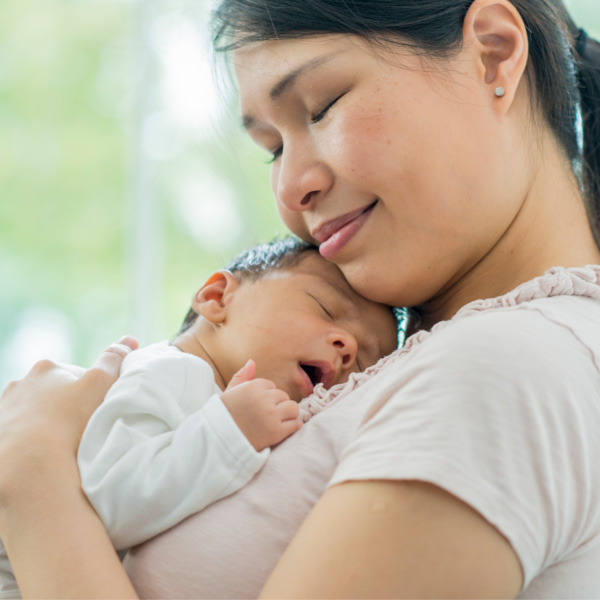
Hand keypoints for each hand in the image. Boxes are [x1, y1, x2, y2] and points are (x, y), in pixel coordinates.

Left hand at [0, 336, 137, 497]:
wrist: (30, 464)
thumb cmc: (68, 421)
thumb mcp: (100, 384)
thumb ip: (114, 361)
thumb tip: (129, 340)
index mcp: (47, 368)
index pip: (76, 375)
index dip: (92, 391)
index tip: (99, 408)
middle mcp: (21, 383)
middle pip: (54, 392)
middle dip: (68, 405)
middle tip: (84, 425)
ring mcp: (7, 408)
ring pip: (36, 412)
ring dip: (49, 422)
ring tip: (64, 442)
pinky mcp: (0, 432)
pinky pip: (21, 431)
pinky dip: (33, 439)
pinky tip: (46, 452)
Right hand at [221, 360, 301, 451]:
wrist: (217, 442)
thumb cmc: (223, 417)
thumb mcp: (229, 393)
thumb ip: (242, 376)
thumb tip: (252, 361)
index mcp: (251, 387)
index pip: (271, 386)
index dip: (267, 396)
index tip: (259, 406)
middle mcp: (262, 399)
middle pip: (283, 396)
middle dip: (278, 405)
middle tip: (267, 416)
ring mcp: (270, 415)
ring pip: (293, 408)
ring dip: (288, 414)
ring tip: (278, 421)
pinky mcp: (276, 432)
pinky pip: (296, 424)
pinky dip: (293, 426)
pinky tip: (283, 430)